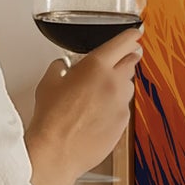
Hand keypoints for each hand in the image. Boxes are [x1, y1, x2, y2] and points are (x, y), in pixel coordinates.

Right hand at [25, 27, 143, 184]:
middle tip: (117, 61)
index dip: (130, 36)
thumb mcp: (48, 82)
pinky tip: (97, 115)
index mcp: (96, 66)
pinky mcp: (124, 123)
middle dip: (125, 59)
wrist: (57, 151)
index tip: (135, 33)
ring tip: (97, 96)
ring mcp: (121, 103)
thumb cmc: (51, 118)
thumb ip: (60, 68)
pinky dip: (115, 107)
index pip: (123, 42)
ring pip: (127, 87)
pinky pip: (124, 108)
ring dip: (118, 85)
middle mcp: (114, 82)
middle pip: (131, 62)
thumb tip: (63, 66)